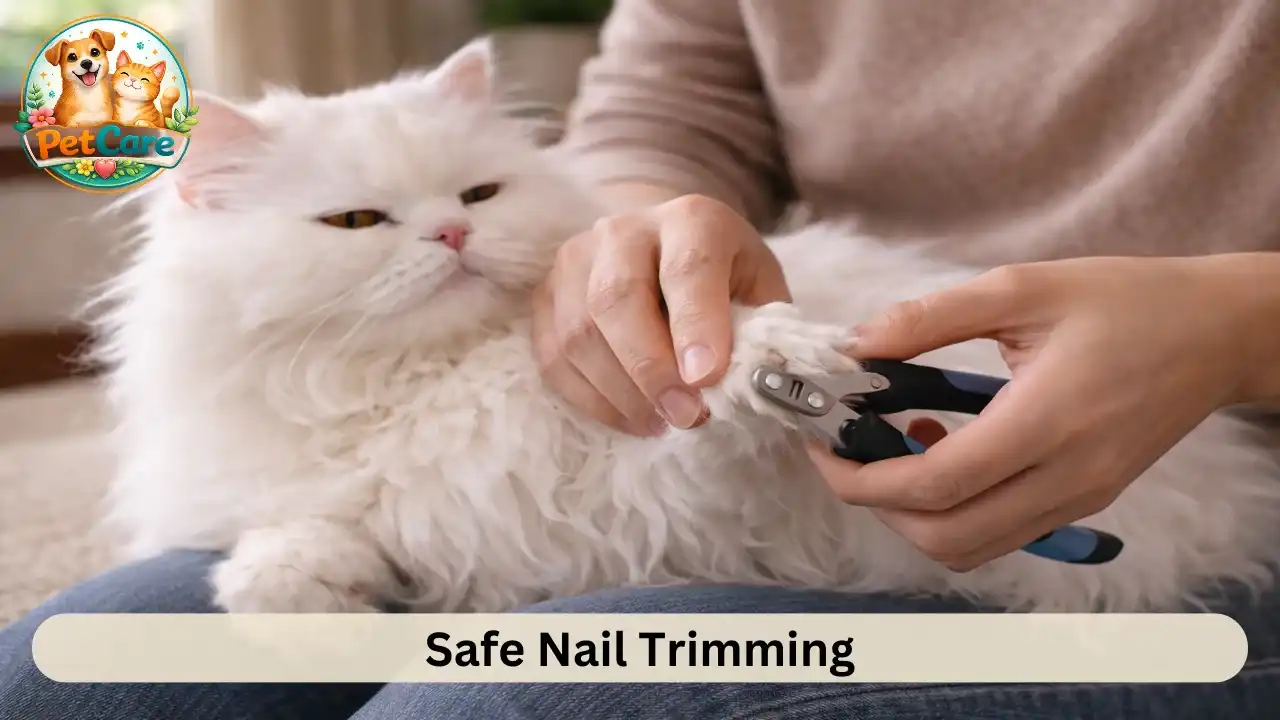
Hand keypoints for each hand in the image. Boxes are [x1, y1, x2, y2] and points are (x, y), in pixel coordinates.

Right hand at [532, 194, 788, 435]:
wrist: (666, 245)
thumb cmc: (723, 276)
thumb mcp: (759, 288)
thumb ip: (760, 330)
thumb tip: (755, 386)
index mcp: (691, 219)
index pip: (687, 268)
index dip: (696, 325)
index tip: (708, 378)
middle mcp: (623, 230)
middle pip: (616, 298)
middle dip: (650, 369)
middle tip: (685, 417)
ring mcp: (575, 260)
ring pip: (578, 333)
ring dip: (621, 393)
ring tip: (662, 423)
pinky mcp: (545, 296)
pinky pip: (553, 357)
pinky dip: (592, 400)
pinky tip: (632, 418)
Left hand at [806, 255, 1275, 570]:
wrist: (1219, 334)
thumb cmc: (1126, 300)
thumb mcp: (1022, 287)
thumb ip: (931, 317)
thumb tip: (855, 346)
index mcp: (1047, 422)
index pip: (933, 486)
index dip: (862, 478)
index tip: (823, 446)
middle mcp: (1065, 479)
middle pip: (945, 538)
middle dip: (878, 506)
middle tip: (848, 454)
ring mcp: (1078, 500)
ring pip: (971, 548)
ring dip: (914, 516)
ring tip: (894, 451)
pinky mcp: (1085, 503)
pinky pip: (1001, 534)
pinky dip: (954, 512)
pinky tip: (944, 453)